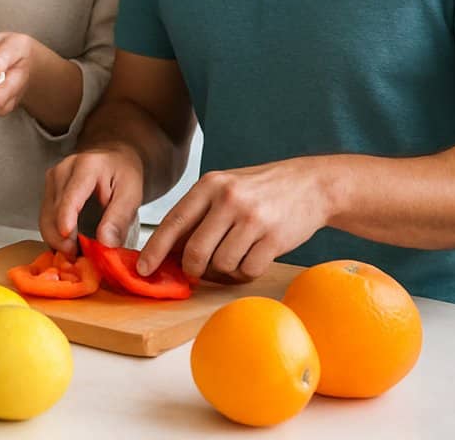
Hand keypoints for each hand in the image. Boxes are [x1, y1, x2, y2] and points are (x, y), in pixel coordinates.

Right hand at [40, 144, 144, 255]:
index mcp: (86, 166)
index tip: (67, 237)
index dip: (66, 217)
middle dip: (61, 238)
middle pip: (54, 209)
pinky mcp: (48, 190)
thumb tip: (105, 244)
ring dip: (56, 240)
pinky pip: (46, 218)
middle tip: (78, 258)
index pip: (71, 194)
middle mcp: (63, 170)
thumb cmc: (122, 172)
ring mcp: (52, 179)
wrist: (112, 156)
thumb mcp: (131, 193)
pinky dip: (54, 235)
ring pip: (45, 217)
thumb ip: (119, 218)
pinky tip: (68, 245)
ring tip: (76, 255)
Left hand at [136, 158, 329, 280]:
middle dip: (192, 267)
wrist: (311, 185)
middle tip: (197, 270)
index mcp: (210, 185)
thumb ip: (198, 213)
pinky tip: (254, 254)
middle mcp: (229, 199)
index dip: (155, 249)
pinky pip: (248, 269)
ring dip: (225, 268)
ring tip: (237, 251)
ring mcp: (253, 218)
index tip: (143, 268)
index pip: (174, 222)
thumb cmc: (260, 190)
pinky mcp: (274, 238)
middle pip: (196, 251)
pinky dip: (247, 270)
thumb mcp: (224, 188)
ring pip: (222, 264)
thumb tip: (168, 250)